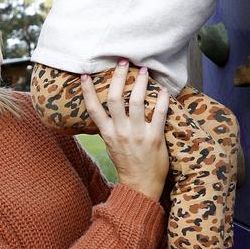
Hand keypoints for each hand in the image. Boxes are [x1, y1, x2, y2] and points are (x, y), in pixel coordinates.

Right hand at [80, 61, 169, 200]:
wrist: (140, 186)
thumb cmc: (126, 163)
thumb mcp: (111, 144)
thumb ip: (109, 126)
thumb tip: (105, 107)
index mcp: (107, 133)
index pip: (93, 109)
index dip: (88, 91)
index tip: (85, 75)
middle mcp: (120, 132)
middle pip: (116, 98)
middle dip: (119, 77)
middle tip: (124, 62)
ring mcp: (138, 135)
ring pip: (137, 102)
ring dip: (141, 83)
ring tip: (144, 71)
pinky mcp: (154, 138)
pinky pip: (159, 115)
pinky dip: (162, 101)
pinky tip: (164, 90)